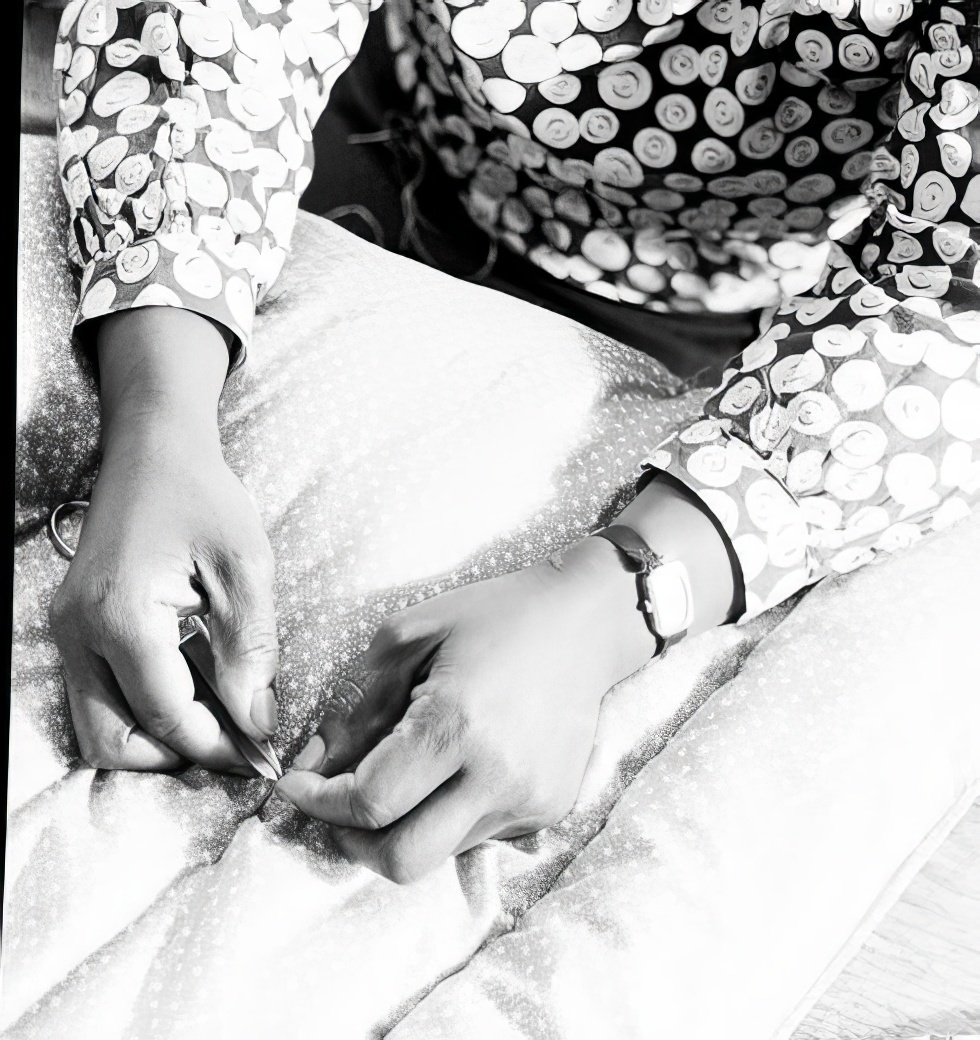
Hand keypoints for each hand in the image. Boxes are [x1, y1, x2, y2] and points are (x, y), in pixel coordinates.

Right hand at [50, 308, 278, 772]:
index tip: (265, 760)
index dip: (220, 747)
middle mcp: (79, 635)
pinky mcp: (75, 631)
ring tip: (218, 721)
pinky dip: (143, 711)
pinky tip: (194, 691)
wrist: (153, 454)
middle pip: (114, 741)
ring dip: (157, 739)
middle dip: (179, 756)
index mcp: (121, 617)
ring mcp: (68, 635)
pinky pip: (99, 697)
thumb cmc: (203, 499)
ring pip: (98, 728)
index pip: (167, 715)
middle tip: (237, 747)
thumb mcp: (246, 568)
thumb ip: (251, 650)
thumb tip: (258, 723)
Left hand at [275, 537, 659, 882]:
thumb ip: (355, 705)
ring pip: (439, 851)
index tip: (297, 784)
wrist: (585, 622)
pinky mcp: (549, 808)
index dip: (318, 802)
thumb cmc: (492, 615)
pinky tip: (454, 768)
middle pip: (402, 859)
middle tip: (336, 806)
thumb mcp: (407, 635)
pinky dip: (446, 815)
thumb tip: (316, 764)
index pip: (369, 802)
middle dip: (352, 841)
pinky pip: (477, 835)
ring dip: (402, 827)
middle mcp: (496, 775)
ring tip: (401, 775)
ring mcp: (529, 798)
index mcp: (455, 724)